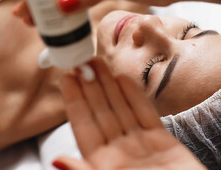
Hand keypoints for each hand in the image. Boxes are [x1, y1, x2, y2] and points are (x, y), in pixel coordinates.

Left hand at [54, 58, 205, 169]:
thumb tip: (57, 160)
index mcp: (102, 165)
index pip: (83, 127)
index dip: (74, 101)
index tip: (67, 78)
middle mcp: (118, 153)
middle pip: (101, 113)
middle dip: (91, 87)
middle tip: (83, 60)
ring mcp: (140, 147)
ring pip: (121, 110)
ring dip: (110, 86)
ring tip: (99, 63)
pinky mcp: (163, 144)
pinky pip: (145, 116)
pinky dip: (135, 97)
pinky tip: (124, 80)